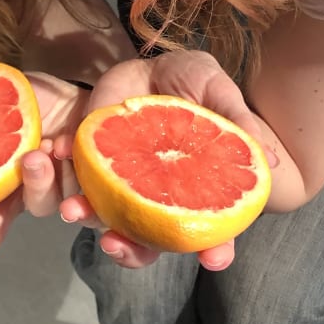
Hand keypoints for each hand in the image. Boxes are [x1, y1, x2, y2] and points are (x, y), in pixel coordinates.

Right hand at [0, 61, 88, 257]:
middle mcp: (11, 197)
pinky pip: (83, 204)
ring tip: (35, 156)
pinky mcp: (83, 189)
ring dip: (35, 186)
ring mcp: (47, 194)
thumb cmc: (30, 101)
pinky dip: (76, 194)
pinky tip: (68, 168)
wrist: (84, 93)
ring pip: (38, 208)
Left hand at [55, 51, 278, 272]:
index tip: (214, 260)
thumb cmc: (194, 84)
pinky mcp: (90, 159)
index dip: (214, 249)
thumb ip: (237, 122)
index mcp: (193, 192)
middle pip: (147, 242)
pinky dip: (57, 171)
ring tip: (72, 208)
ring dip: (85, 216)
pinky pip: (72, 177)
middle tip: (117, 244)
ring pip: (102, 216)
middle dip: (130, 251)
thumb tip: (268, 160)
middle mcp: (156, 198)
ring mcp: (120, 182)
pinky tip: (55, 154)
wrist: (152, 64)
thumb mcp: (218, 92)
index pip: (208, 233)